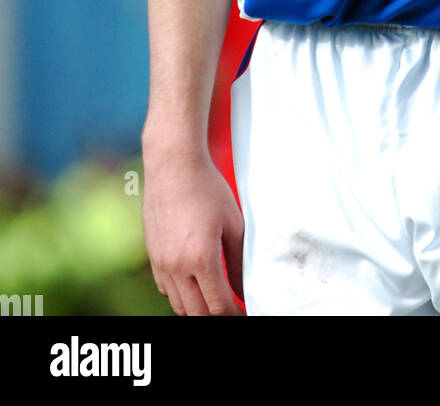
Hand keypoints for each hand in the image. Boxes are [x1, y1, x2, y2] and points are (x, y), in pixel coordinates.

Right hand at [142, 149, 244, 314]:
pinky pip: (166, 289)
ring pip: (179, 305)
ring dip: (197, 309)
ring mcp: (161, 263)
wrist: (173, 166)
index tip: (244, 313)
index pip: (219, 305)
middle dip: (217, 315)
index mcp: (201, 258)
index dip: (234, 314)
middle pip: (197, 313)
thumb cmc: (206, 189)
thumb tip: (243, 289)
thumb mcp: (233, 224)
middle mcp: (177, 266)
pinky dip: (180, 295)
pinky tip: (194, 284)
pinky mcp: (152, 256)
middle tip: (231, 309)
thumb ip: (238, 261)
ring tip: (214, 300)